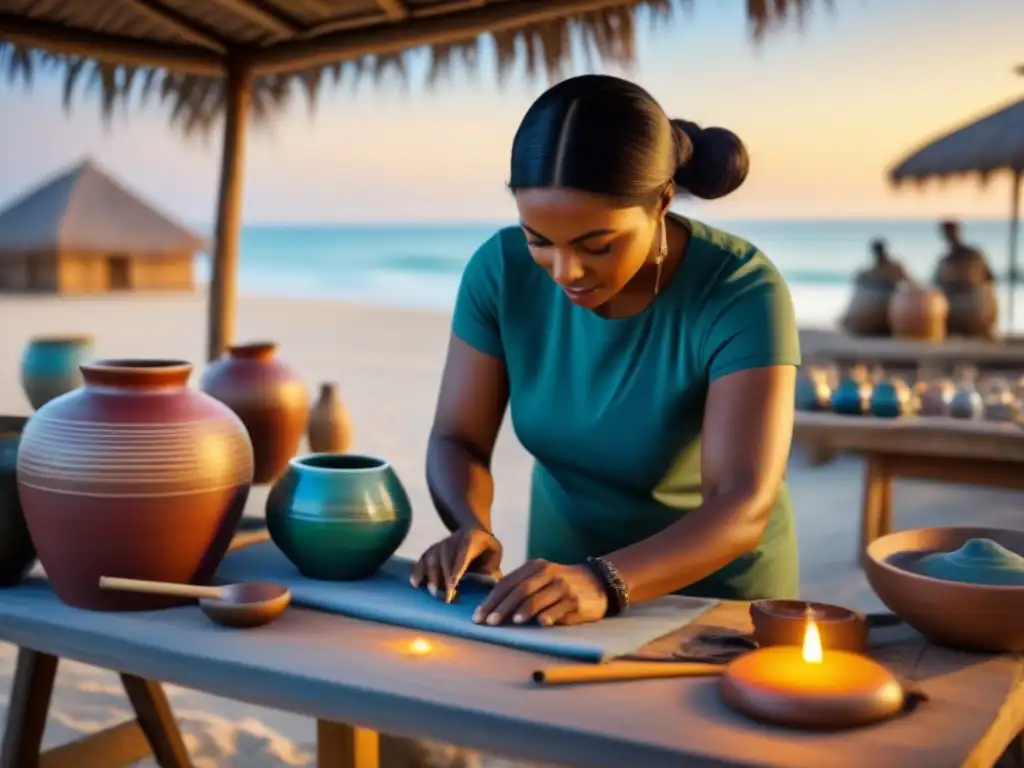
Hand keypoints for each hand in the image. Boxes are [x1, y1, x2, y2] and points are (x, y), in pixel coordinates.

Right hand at [410, 526, 502, 601]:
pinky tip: (415, 584)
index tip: (453, 584)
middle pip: (445, 558)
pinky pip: (422, 559)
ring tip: (434, 593)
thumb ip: (492, 568)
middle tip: (446, 598)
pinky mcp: (432, 549)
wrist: (472, 529)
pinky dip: (418, 571)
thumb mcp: (494, 552)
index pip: (462, 554)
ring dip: (432, 576)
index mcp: (471, 538)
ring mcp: (440, 544)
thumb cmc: (485, 546)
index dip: (456, 569)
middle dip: (444, 578)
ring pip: (432, 558)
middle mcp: (453, 539)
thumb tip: (489, 586)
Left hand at [473, 559, 607, 627]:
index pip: (507, 583)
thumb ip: (519, 587)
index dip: (491, 600)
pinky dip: (549, 615)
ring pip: (538, 598)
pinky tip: (540, 623)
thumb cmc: (560, 584)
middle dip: (502, 607)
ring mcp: (562, 586)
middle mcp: (547, 573)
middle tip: (489, 623)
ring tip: (512, 622)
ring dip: (524, 610)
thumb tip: (492, 606)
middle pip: (519, 590)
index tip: (479, 617)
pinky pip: (559, 608)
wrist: (597, 582)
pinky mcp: (575, 600)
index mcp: (534, 567)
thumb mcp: (540, 578)